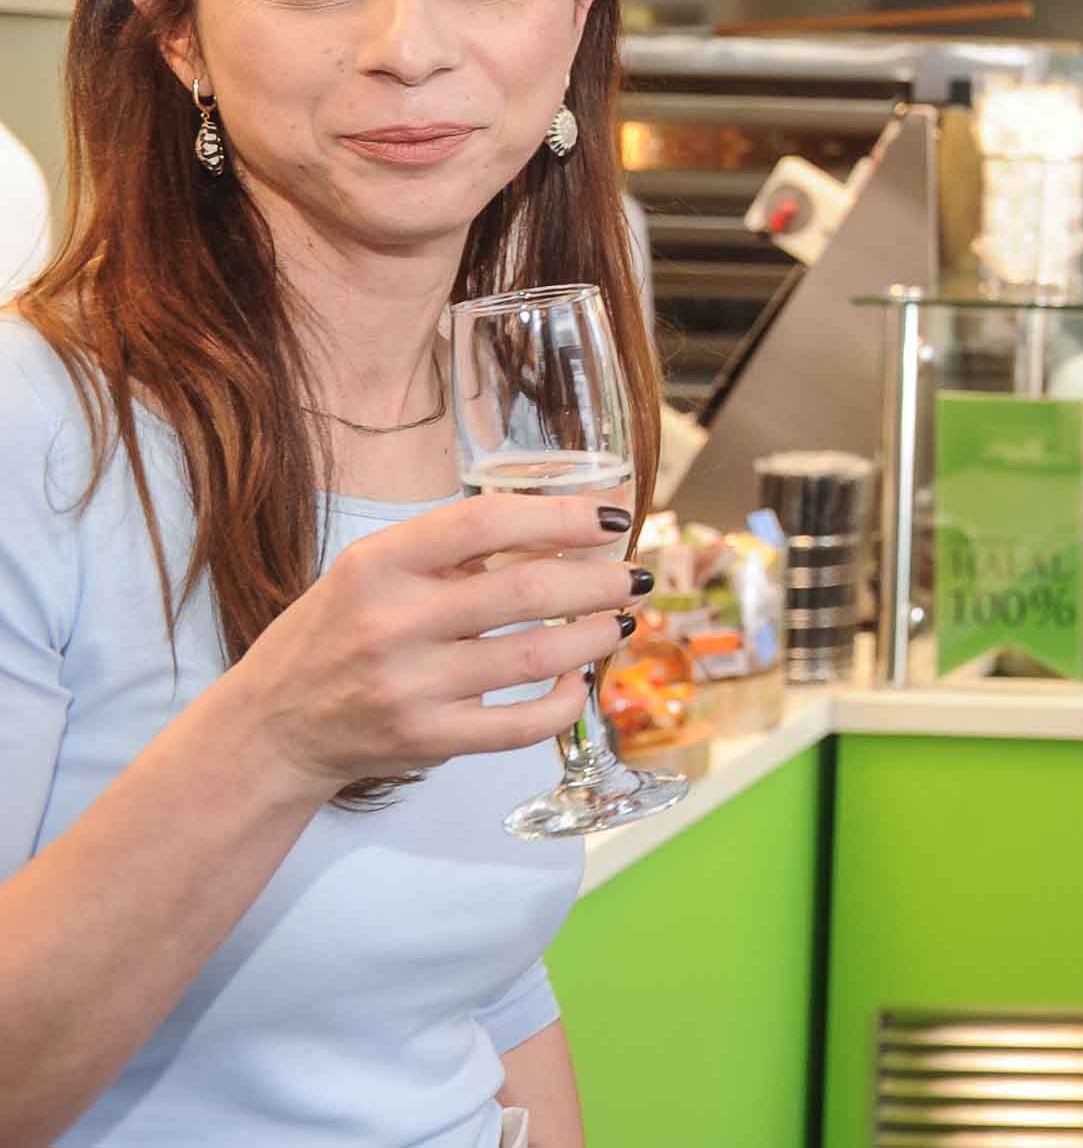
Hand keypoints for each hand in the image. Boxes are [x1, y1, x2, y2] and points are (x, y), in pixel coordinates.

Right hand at [225, 493, 644, 800]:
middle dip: (598, 581)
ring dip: (595, 635)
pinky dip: (565, 703)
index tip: (612, 517)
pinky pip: (519, 725)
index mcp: (379, 563)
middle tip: (635, 575)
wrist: (272, 727)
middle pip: (525, 591)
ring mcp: (410, 686)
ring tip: (622, 621)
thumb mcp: (373, 571)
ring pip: (535, 658)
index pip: (485, 521)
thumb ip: (450, 552)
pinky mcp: (426, 740)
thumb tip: (557, 529)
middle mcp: (392, 622)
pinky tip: (580, 681)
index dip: (560, 516)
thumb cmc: (336, 633)